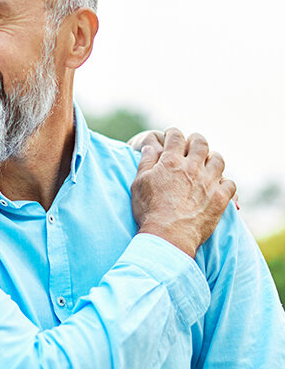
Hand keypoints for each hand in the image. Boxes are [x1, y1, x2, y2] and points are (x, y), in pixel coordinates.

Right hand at [130, 128, 235, 257]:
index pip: (175, 136)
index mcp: (170, 161)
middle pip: (200, 143)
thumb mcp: (138, 183)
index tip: (172, 135)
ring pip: (218, 160)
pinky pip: (230, 183)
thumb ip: (146, 163)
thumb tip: (151, 148)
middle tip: (192, 143)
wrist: (168, 235)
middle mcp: (192, 167)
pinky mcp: (221, 199)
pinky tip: (218, 185)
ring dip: (213, 158)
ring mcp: (209, 182)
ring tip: (208, 162)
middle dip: (196, 140)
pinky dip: (225, 182)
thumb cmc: (149, 210)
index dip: (173, 133)